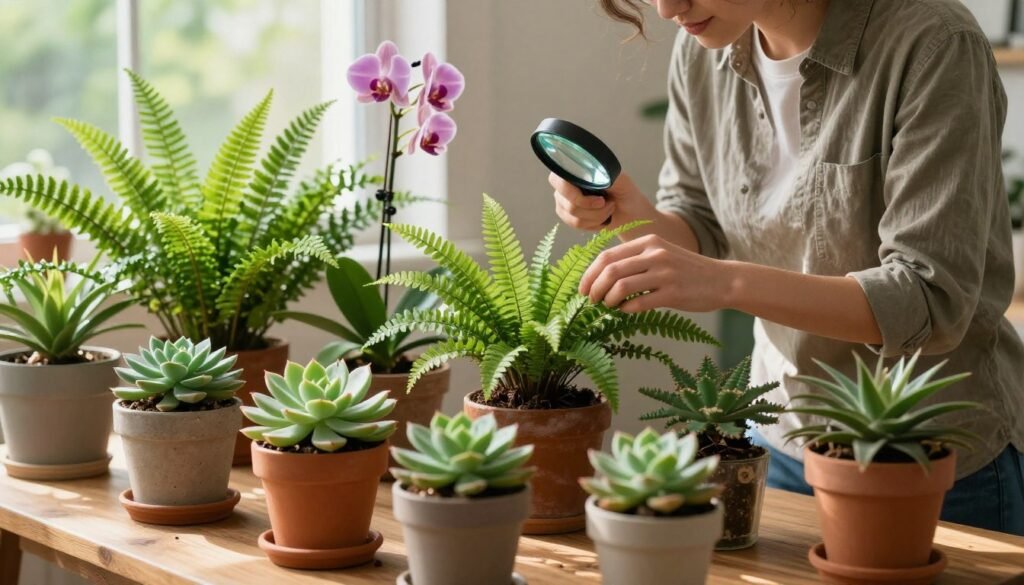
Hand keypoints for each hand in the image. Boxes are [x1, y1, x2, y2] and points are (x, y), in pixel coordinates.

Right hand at [550, 172, 655, 231]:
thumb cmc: (623, 190)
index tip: (601, 199)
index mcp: (573, 170)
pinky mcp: (567, 216)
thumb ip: (605, 173)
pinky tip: (602, 216)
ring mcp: (563, 202)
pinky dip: (594, 223)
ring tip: (609, 209)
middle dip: (594, 209)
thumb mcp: (619, 178)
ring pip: (574, 217)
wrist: (628, 209)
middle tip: (608, 203)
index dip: (578, 195)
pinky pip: (576, 225)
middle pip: (568, 204)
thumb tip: (594, 173)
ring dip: (597, 216)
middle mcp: (563, 185)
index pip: (559, 181)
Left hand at [579, 234, 731, 312]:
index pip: (607, 256)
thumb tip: (601, 277)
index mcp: (648, 242)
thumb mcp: (660, 254)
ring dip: (607, 300)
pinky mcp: (673, 293)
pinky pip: (638, 303)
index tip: (583, 289)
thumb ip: (635, 260)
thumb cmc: (686, 271)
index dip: (589, 274)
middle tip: (590, 300)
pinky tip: (626, 311)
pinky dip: (626, 310)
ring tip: (607, 306)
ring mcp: (664, 273)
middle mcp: (655, 254)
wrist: (722, 280)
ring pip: (620, 286)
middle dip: (594, 288)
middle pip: (610, 270)